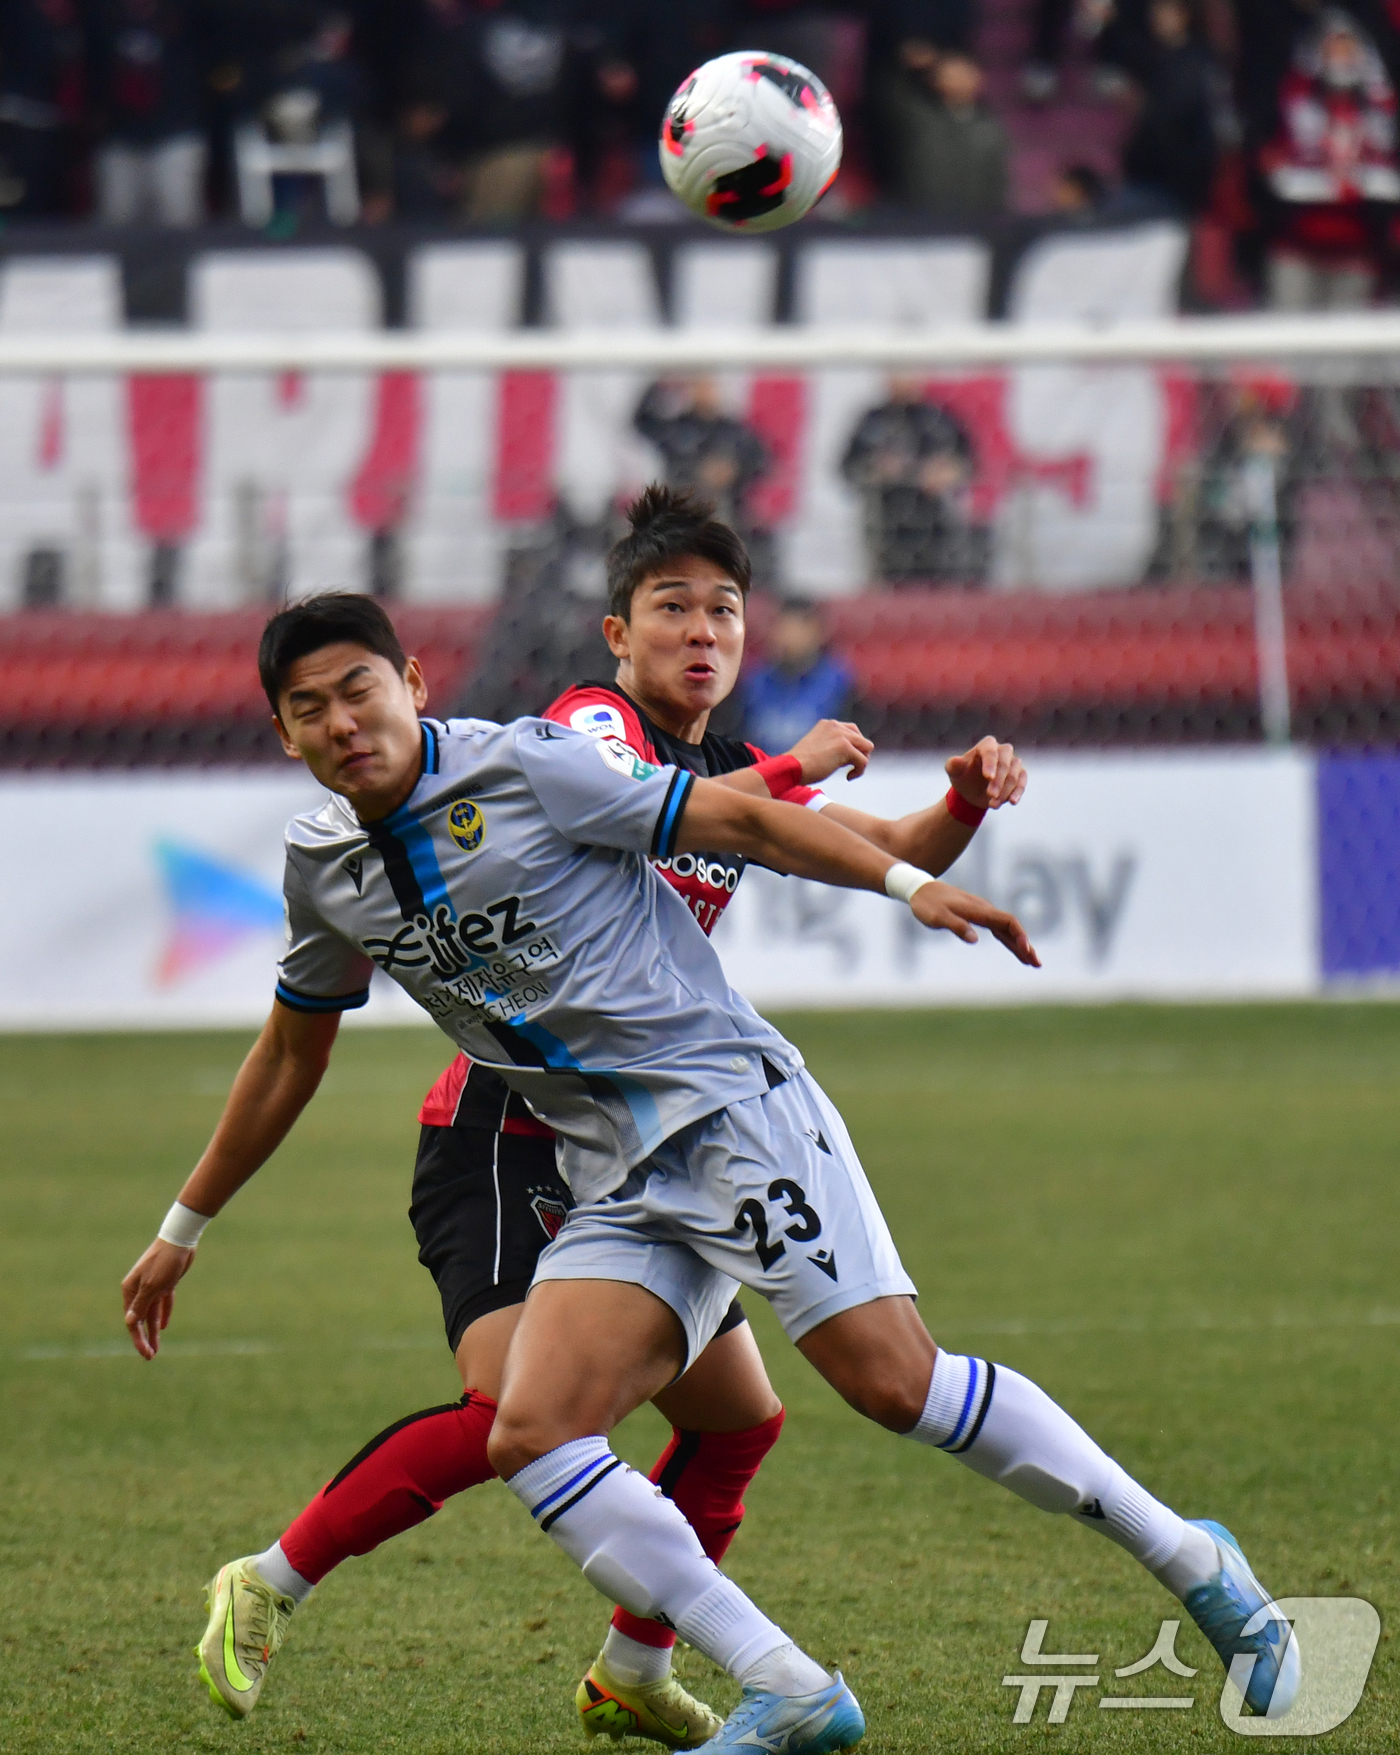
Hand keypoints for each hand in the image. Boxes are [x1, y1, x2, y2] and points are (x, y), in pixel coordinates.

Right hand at [121, 1237, 196, 1359]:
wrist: (180, 1240)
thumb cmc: (164, 1261)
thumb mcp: (152, 1285)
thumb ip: (141, 1304)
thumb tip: (129, 1322)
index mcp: (131, 1290)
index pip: (132, 1321)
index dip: (138, 1339)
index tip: (147, 1353)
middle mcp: (139, 1290)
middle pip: (141, 1320)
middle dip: (144, 1338)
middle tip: (150, 1357)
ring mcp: (153, 1286)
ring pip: (152, 1314)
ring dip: (153, 1330)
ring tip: (156, 1348)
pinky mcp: (166, 1283)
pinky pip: (163, 1303)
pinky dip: (163, 1314)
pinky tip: (163, 1327)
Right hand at [788, 719, 874, 782]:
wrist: (791, 767)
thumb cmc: (800, 765)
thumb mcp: (817, 748)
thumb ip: (832, 746)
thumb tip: (850, 757)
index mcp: (828, 724)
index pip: (851, 731)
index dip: (852, 746)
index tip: (844, 760)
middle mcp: (836, 726)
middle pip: (862, 738)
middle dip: (859, 753)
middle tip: (849, 766)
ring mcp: (841, 735)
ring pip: (867, 748)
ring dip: (861, 761)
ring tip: (850, 771)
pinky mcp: (845, 747)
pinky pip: (863, 761)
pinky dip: (859, 771)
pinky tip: (848, 777)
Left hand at [909, 880, 1040, 965]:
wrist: (919, 889)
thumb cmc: (927, 904)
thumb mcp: (937, 917)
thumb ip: (956, 926)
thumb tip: (975, 940)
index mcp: (978, 910)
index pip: (1007, 921)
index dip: (1019, 935)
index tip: (1026, 950)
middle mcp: (984, 910)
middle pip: (1012, 927)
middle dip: (1025, 946)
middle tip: (1037, 964)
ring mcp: (982, 913)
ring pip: (1006, 929)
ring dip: (1019, 945)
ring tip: (1031, 962)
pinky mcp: (977, 916)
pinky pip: (998, 929)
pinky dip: (1008, 939)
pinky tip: (1014, 947)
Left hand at [946, 736, 1026, 809]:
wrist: (971, 792)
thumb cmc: (963, 776)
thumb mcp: (954, 772)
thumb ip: (953, 765)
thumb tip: (955, 760)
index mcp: (986, 745)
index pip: (990, 750)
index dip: (990, 763)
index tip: (988, 777)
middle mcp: (1002, 751)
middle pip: (1005, 762)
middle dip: (998, 781)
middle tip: (990, 795)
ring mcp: (1013, 762)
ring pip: (1014, 774)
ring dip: (1005, 791)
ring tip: (993, 804)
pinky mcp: (1020, 774)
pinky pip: (1022, 782)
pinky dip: (1018, 792)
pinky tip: (1012, 802)